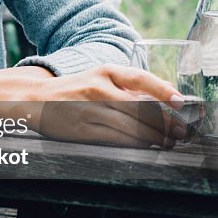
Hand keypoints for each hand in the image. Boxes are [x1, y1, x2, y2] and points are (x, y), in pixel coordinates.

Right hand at [39, 64, 187, 148]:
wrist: (37, 100)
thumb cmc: (76, 89)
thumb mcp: (102, 77)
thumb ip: (132, 83)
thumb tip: (167, 90)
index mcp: (106, 72)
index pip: (140, 78)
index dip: (163, 91)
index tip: (181, 103)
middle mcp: (98, 89)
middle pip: (140, 108)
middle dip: (165, 123)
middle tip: (181, 132)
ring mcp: (90, 111)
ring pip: (131, 127)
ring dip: (155, 137)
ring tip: (167, 142)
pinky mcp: (83, 131)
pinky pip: (116, 139)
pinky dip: (136, 144)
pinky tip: (146, 145)